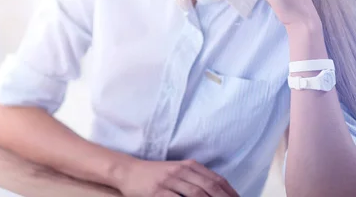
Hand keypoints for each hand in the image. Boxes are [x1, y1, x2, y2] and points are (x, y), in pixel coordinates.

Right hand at [116, 158, 238, 196]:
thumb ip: (195, 178)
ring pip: (197, 194)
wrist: (128, 171)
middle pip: (209, 187)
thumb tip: (216, 190)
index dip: (230, 192)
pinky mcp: (158, 192)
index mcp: (188, 165)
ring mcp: (169, 181)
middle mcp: (180, 171)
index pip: (216, 179)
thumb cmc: (155, 174)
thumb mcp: (177, 170)